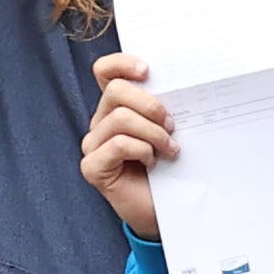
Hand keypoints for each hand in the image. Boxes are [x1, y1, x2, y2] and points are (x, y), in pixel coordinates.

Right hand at [81, 51, 176, 238]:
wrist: (165, 210)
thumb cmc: (169, 168)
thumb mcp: (169, 131)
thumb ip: (164, 108)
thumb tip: (181, 85)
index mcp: (116, 107)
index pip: (105, 71)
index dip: (122, 63)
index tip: (148, 70)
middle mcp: (100, 122)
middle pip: (117, 91)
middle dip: (152, 105)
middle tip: (172, 125)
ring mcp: (93, 144)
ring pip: (121, 118)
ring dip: (153, 133)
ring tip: (170, 149)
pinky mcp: (92, 166)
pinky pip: (118, 144)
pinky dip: (142, 150)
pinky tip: (152, 162)